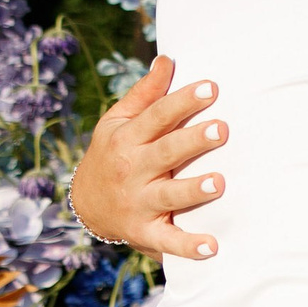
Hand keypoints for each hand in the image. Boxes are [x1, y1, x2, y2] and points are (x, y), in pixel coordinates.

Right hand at [70, 56, 227, 258]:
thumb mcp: (118, 122)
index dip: (183, 102)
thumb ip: (145, 94)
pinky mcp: (144, 232)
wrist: (86, 206)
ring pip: (168, 196)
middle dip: (193, 141)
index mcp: (127, 139)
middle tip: (221, 129)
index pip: (157, 116)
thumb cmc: (112, 154)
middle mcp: (132, 170)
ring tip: (219, 182)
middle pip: (165, 153)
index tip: (211, 88)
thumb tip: (168, 59)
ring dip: (193, 190)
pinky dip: (188, 246)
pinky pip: (167, 241)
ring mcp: (138, 202)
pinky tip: (212, 246)